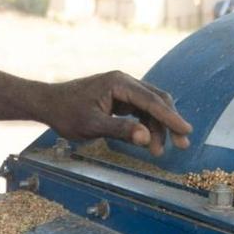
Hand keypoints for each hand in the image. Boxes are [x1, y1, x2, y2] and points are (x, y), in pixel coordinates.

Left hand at [37, 71, 192, 155]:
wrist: (48, 103)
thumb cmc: (66, 113)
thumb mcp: (92, 125)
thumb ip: (120, 130)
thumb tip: (146, 138)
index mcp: (119, 84)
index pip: (151, 101)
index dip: (170, 117)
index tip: (186, 131)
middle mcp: (124, 82)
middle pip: (156, 101)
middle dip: (169, 123)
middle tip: (182, 145)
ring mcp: (122, 89)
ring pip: (150, 107)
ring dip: (158, 128)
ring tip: (159, 152)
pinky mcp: (119, 98)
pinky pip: (140, 110)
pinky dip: (147, 125)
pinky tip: (148, 141)